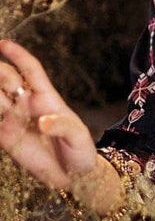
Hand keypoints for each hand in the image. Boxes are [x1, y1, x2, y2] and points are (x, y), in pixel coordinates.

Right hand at [0, 39, 97, 189]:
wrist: (73, 177)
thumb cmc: (80, 151)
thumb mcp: (77, 137)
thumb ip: (61, 126)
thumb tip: (42, 122)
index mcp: (46, 98)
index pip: (30, 70)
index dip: (17, 55)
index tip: (2, 43)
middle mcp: (27, 104)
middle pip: (6, 78)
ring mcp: (14, 119)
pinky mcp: (5, 137)